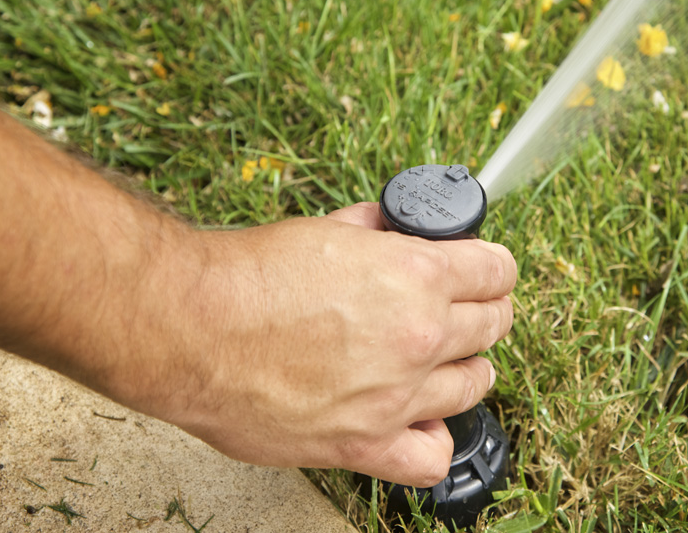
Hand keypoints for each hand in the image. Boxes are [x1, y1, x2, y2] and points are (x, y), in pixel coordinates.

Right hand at [118, 202, 516, 487]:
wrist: (191, 328)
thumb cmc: (248, 278)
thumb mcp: (328, 230)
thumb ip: (378, 233)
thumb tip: (396, 230)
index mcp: (416, 276)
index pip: (496, 270)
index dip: (494, 267)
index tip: (487, 272)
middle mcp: (419, 336)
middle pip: (493, 325)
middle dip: (486, 311)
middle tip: (466, 309)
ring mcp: (397, 395)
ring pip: (474, 385)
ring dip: (466, 367)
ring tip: (444, 360)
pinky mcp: (364, 444)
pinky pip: (430, 457)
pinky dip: (433, 438)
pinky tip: (418, 419)